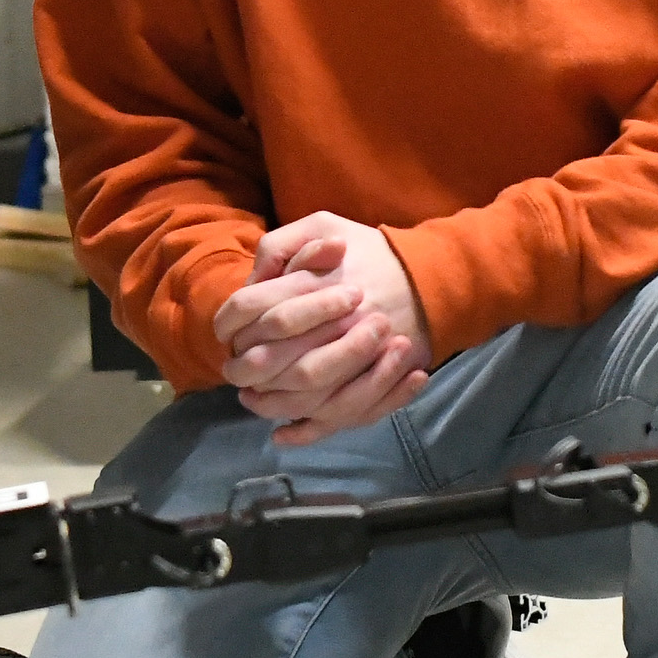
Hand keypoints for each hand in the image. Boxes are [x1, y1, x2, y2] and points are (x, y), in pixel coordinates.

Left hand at [208, 213, 432, 445]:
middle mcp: (333, 325)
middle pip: (269, 359)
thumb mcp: (325, 225)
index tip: (225, 335)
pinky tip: (281, 432)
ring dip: (267, 401)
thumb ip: (281, 244)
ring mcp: (355, 359)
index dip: (229, 325)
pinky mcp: (371, 383)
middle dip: (244, 369)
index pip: (251, 309)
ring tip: (251, 398)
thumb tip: (252, 280)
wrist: (432, 278)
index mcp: (315, 282)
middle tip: (233, 371)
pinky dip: (304, 431)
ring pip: (297, 393)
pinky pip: (334, 417)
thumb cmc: (372, 251)